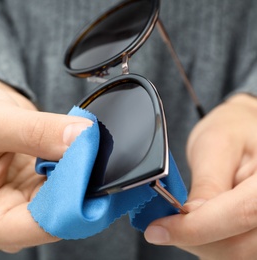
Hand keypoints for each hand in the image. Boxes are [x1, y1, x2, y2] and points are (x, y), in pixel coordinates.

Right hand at [0, 76, 91, 253]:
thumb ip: (38, 132)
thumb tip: (82, 138)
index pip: (39, 226)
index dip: (70, 198)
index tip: (88, 162)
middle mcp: (5, 225)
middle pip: (59, 218)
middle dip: (79, 186)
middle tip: (91, 149)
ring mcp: (26, 211)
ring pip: (70, 204)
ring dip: (82, 176)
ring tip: (83, 145)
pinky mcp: (41, 194)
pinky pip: (70, 188)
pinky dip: (79, 169)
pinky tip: (78, 149)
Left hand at [144, 94, 256, 259]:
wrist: (248, 133)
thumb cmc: (235, 132)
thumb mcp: (215, 145)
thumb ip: (207, 182)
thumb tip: (189, 215)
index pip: (241, 213)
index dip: (195, 227)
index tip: (158, 230)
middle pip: (237, 245)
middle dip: (193, 237)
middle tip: (164, 223)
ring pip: (233, 254)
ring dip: (200, 243)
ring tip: (183, 218)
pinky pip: (234, 253)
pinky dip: (209, 244)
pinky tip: (198, 224)